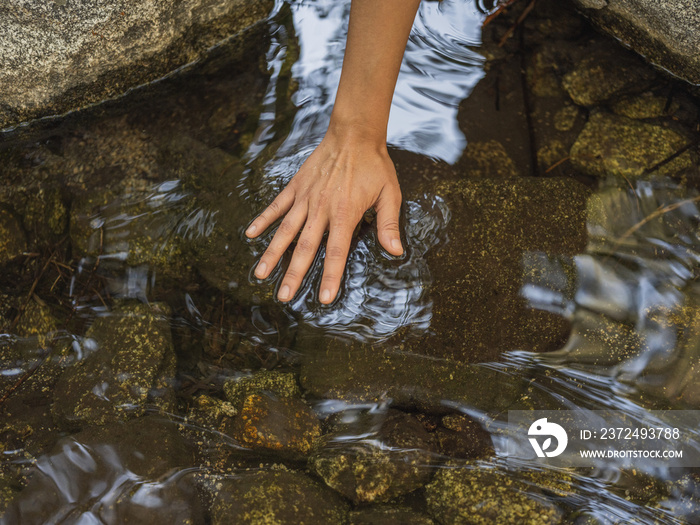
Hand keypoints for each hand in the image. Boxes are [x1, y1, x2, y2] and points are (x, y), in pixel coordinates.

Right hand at [245, 124, 402, 303]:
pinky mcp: (296, 186)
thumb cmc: (375, 165)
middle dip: (293, 275)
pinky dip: (263, 219)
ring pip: (285, 231)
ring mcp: (306, 197)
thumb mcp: (390, 194)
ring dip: (272, 254)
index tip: (324, 298)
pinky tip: (251, 234)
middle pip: (304, 248)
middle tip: (284, 297)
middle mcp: (322, 209)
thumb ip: (388, 224)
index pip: (336, 252)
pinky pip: (277, 206)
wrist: (354, 133)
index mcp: (345, 214)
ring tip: (260, 274)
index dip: (330, 277)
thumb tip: (395, 251)